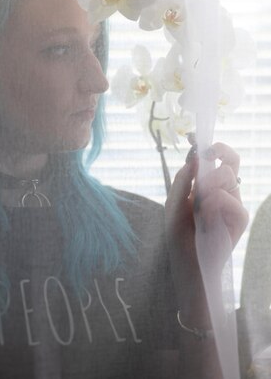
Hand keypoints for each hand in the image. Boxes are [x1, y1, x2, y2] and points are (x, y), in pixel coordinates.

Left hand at [165, 142, 248, 320]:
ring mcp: (232, 205)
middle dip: (217, 157)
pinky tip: (206, 216)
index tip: (204, 147)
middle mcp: (223, 191)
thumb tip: (195, 158)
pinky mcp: (239, 221)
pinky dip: (217, 204)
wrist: (187, 265)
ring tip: (198, 207)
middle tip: (203, 169)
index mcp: (208, 185)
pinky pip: (233, 201)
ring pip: (229, 177)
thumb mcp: (173, 205)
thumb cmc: (179, 235)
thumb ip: (182, 181)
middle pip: (231, 161)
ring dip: (209, 186)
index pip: (220, 158)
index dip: (216, 147)